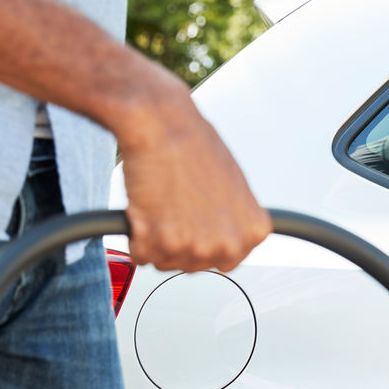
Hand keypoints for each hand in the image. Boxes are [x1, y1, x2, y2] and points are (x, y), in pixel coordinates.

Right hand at [115, 74, 271, 272]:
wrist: (161, 124)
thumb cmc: (194, 145)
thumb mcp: (234, 186)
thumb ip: (234, 220)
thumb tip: (224, 235)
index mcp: (253, 231)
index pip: (228, 260)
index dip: (205, 240)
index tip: (197, 223)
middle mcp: (228, 244)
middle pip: (195, 265)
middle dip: (179, 240)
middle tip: (175, 205)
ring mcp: (195, 246)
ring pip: (166, 262)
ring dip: (156, 238)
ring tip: (162, 201)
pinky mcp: (160, 243)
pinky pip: (140, 256)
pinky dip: (135, 236)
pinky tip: (146, 207)